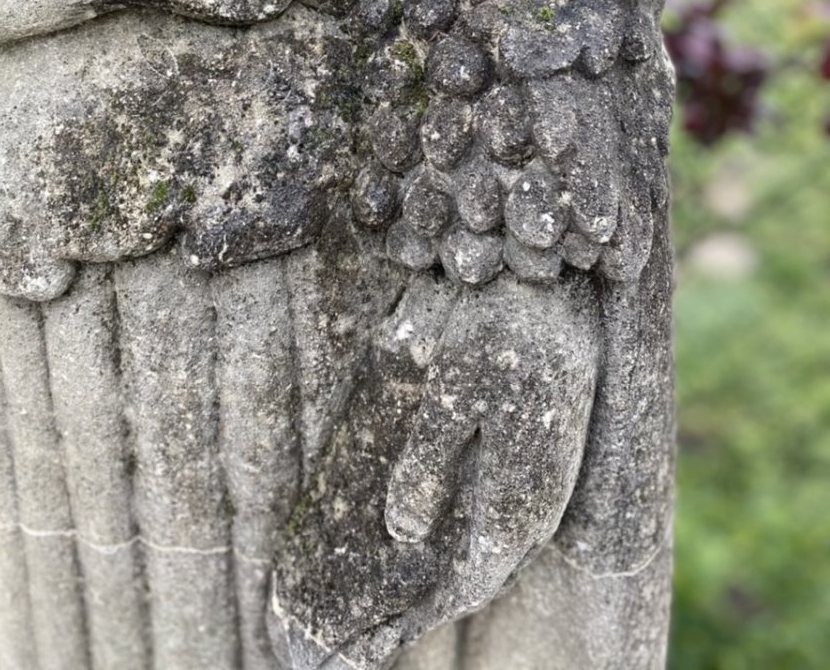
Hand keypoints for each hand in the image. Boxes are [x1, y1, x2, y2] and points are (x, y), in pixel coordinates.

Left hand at [270, 272, 599, 668]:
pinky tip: (437, 541)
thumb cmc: (503, 334)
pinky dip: (464, 547)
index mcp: (515, 502)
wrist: (565, 293)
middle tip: (362, 637)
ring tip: (393, 600)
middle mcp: (536, 508)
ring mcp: (546, 486)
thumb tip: (403, 531)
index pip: (460, 584)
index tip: (361, 646)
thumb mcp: (454, 394)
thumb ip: (427, 466)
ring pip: (491, 554)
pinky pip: (502, 526)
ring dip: (443, 581)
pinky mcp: (545, 462)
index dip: (410, 618)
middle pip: (476, 578)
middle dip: (419, 609)